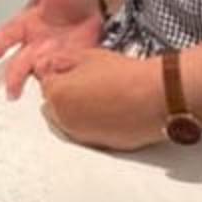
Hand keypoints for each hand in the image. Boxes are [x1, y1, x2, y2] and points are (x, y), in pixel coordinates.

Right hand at [0, 0, 104, 98]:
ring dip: (34, 81)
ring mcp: (49, 54)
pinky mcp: (66, 62)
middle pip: (18, 62)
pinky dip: (56, 80)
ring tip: (34, 92)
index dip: (0, 43)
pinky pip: (59, 74)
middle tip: (11, 89)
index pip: (7, 35)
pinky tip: (57, 88)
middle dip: (13, 76)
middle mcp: (33, 42)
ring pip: (36, 72)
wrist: (96, 1)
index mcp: (25, 23)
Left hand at [39, 50, 167, 151]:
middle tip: (86, 82)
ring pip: (67, 120)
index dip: (60, 74)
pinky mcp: (97, 145)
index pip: (45, 83)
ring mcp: (80, 135)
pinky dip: (91, 123)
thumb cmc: (127, 76)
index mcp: (57, 95)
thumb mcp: (88, 55)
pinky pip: (85, 132)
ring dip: (76, 110)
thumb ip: (60, 60)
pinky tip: (109, 110)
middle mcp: (64, 120)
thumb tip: (49, 66)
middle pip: (53, 105)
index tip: (73, 71)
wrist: (155, 97)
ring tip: (101, 96)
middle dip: (63, 94)